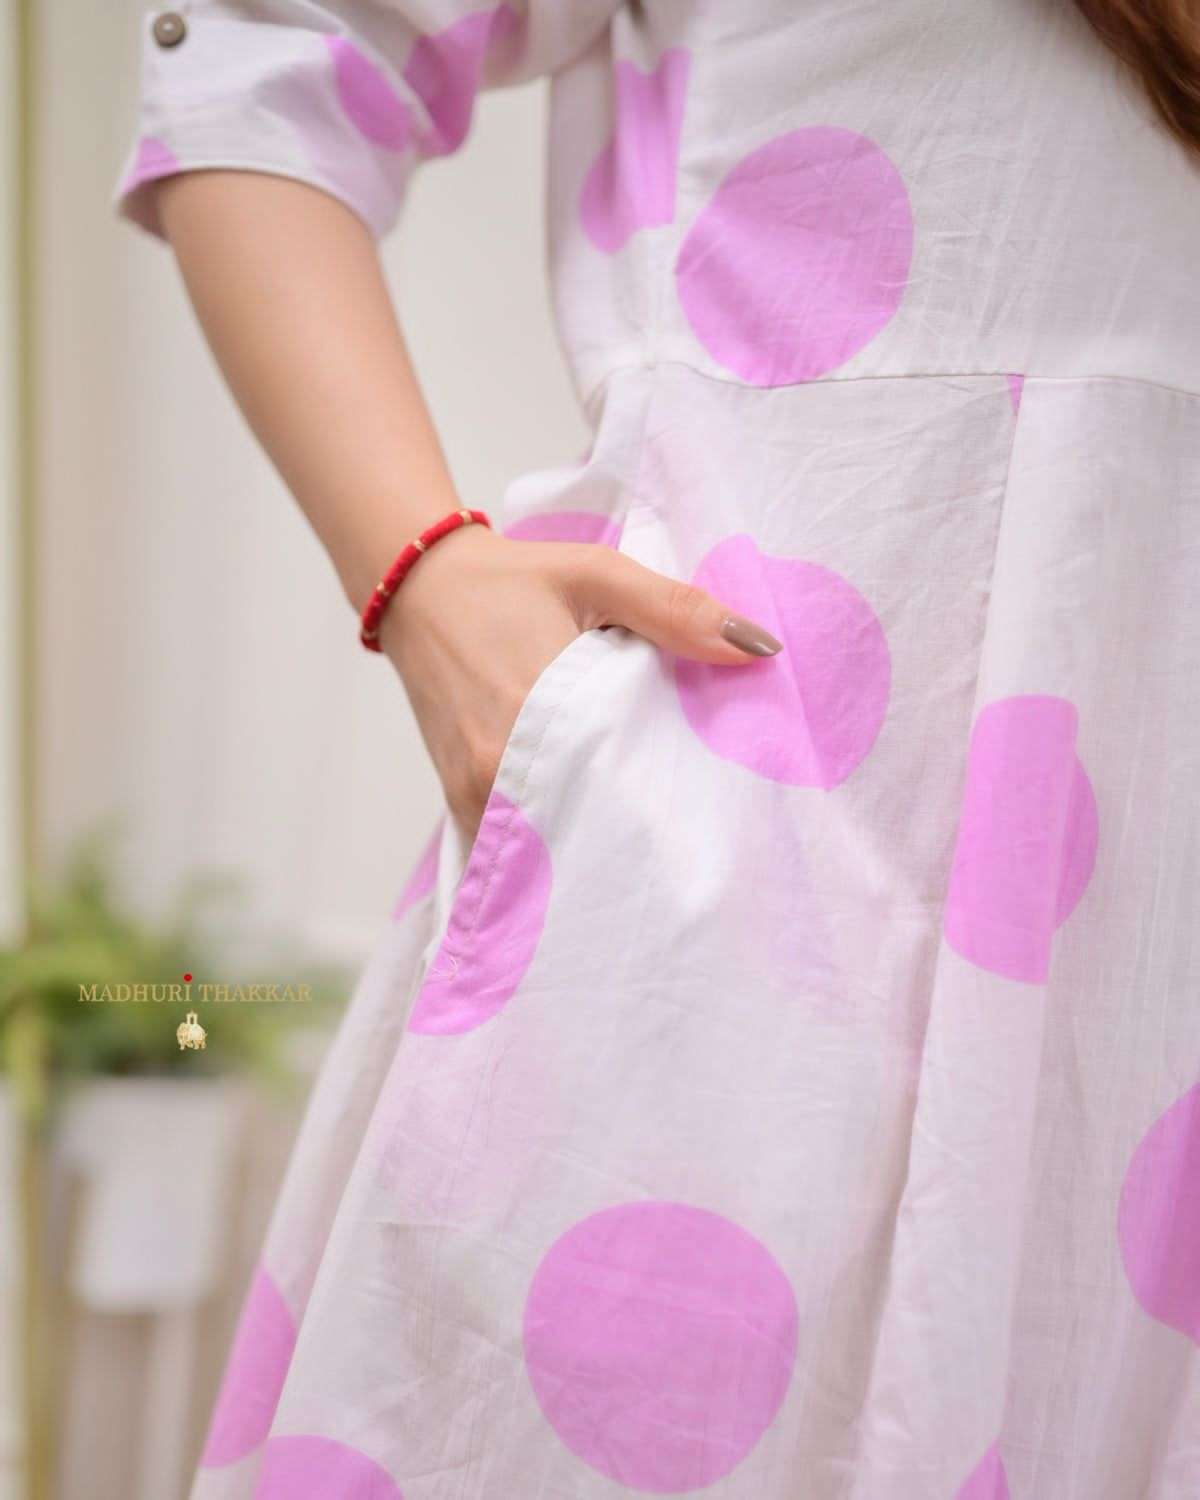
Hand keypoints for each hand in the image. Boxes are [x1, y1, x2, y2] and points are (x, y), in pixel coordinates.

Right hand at [379, 522, 781, 843]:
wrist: (420, 588)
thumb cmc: (510, 580)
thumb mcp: (598, 575)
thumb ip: (677, 611)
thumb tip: (759, 648)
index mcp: (535, 711)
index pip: (622, 787)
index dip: (671, 805)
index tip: (712, 813)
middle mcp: (498, 767)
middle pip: (590, 825)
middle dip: (639, 831)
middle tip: (692, 834)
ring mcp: (475, 792)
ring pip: (553, 842)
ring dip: (596, 838)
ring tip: (648, 833)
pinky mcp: (461, 800)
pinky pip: (518, 840)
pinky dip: (555, 836)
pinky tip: (592, 823)